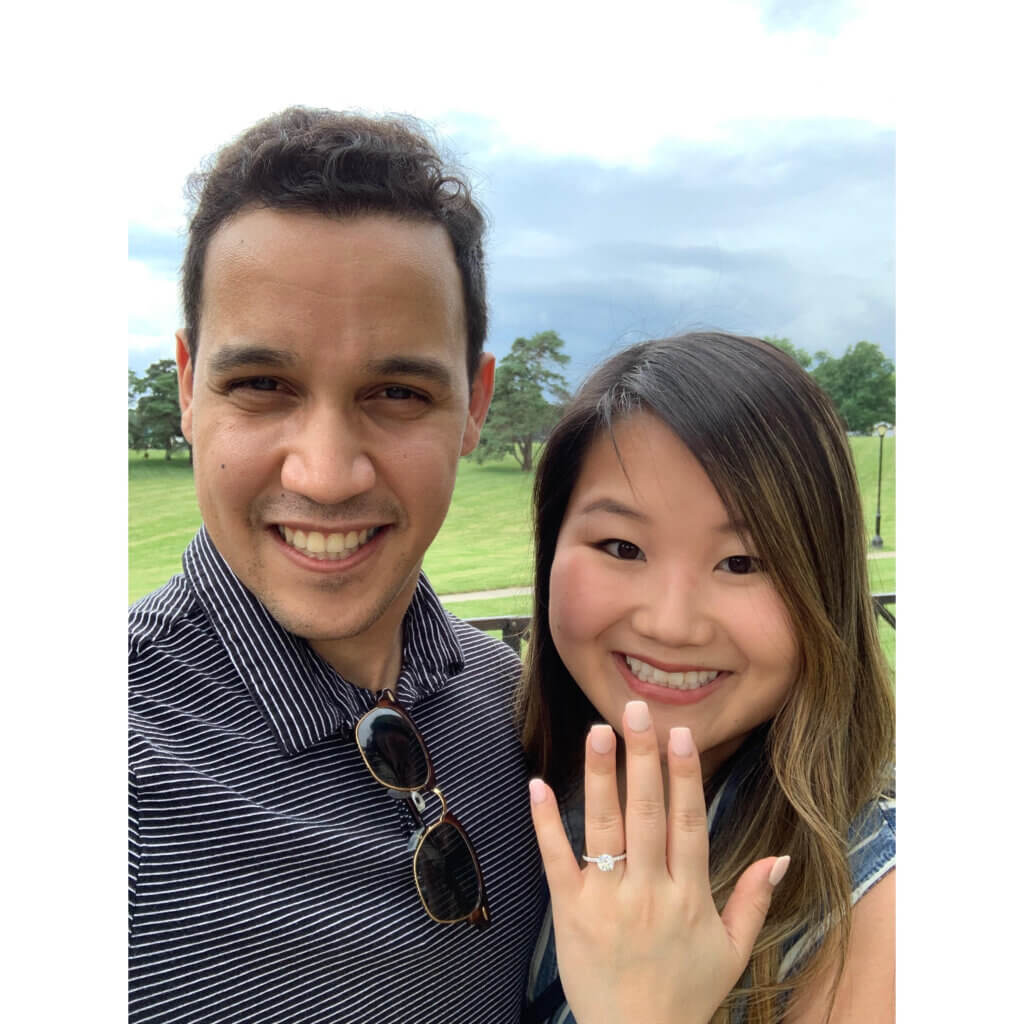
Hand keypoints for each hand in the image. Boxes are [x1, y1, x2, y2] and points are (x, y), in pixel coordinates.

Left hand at [528, 701, 788, 1023]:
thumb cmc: (685, 995)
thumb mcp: (732, 953)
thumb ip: (754, 901)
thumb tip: (781, 857)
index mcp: (689, 896)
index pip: (688, 823)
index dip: (684, 776)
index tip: (680, 734)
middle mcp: (649, 890)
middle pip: (646, 813)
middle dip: (642, 758)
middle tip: (636, 711)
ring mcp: (607, 899)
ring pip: (604, 827)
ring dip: (600, 776)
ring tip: (596, 731)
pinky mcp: (571, 911)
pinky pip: (557, 859)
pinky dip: (546, 822)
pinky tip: (538, 786)